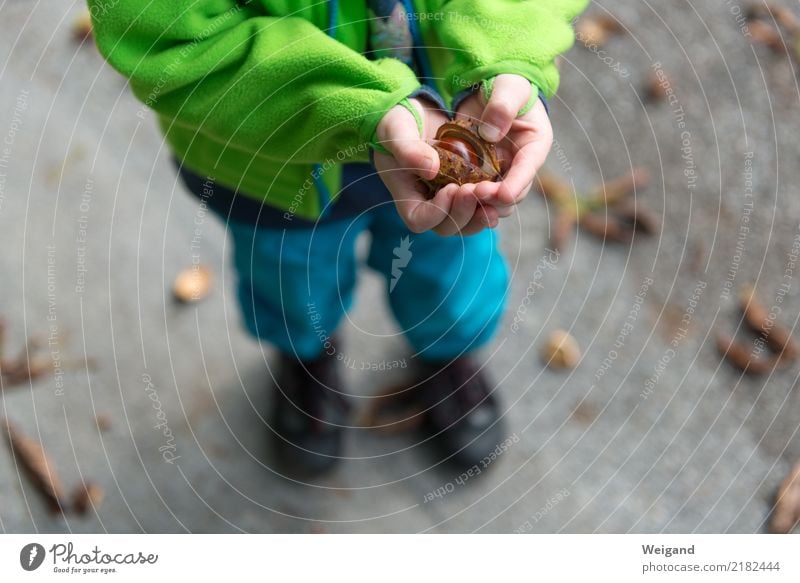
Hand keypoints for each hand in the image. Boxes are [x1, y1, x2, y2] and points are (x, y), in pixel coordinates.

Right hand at [374, 98, 500, 235]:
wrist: (413, 114)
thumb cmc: (397, 122)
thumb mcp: (397, 129)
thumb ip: (409, 150)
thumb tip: (432, 170)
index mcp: (406, 195)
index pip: (419, 219)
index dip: (437, 211)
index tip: (451, 188)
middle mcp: (427, 203)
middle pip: (446, 227)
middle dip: (464, 213)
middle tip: (476, 191)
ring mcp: (446, 199)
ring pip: (466, 223)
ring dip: (480, 214)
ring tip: (493, 198)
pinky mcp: (464, 189)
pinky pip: (479, 207)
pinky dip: (491, 203)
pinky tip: (502, 191)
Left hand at [455, 73, 553, 208]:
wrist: (491, 87)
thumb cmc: (506, 84)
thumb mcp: (509, 87)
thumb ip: (503, 106)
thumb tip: (490, 134)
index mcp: (535, 144)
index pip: (528, 169)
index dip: (516, 184)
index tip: (501, 194)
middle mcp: (521, 164)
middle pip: (513, 192)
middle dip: (495, 198)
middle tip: (474, 195)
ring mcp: (502, 171)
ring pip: (495, 199)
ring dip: (481, 203)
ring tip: (462, 199)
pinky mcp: (483, 174)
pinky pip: (477, 192)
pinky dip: (467, 197)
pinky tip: (452, 197)